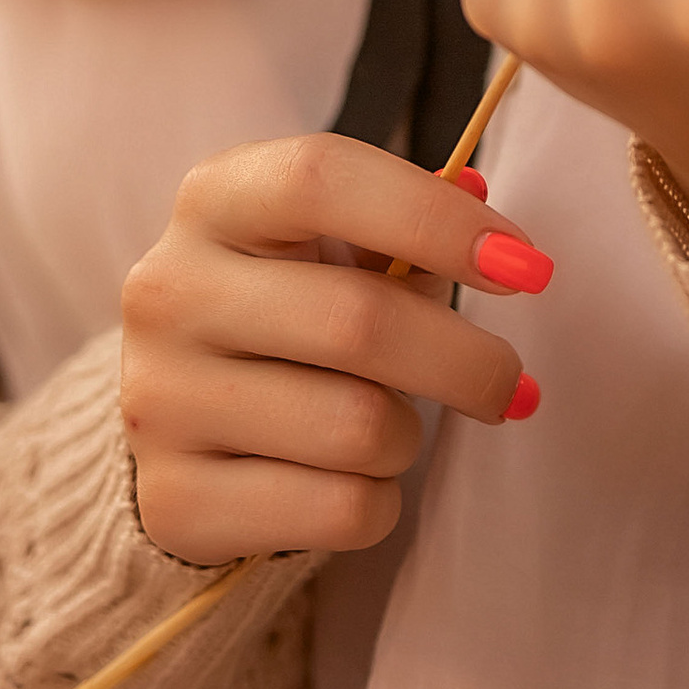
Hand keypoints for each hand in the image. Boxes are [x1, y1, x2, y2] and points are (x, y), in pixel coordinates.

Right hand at [119, 135, 551, 563]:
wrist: (179, 422)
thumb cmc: (287, 310)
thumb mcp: (326, 245)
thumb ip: (405, 216)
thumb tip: (479, 191)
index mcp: (213, 200)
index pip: (322, 178)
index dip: (436, 218)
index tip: (528, 267)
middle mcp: (170, 291)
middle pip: (359, 321)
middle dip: (468, 361)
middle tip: (513, 383)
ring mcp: (160, 400)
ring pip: (357, 429)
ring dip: (408, 436)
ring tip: (390, 428)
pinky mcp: (175, 500)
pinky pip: (338, 511)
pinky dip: (377, 502)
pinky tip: (353, 481)